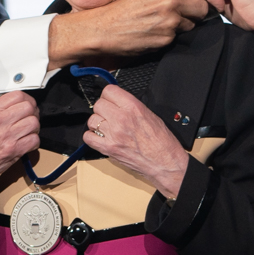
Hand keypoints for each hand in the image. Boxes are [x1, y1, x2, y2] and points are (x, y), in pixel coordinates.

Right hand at [0, 92, 39, 220]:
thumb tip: (15, 105)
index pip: (17, 95)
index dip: (27, 99)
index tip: (27, 104)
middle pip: (28, 107)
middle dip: (33, 112)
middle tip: (30, 118)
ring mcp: (8, 135)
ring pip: (34, 123)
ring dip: (34, 127)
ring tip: (28, 131)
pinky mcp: (15, 149)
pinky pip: (34, 140)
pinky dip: (34, 141)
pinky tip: (27, 143)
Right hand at [47, 0, 209, 66]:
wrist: (103, 29)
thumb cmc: (122, 10)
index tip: (192, 0)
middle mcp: (170, 0)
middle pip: (203, 6)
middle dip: (196, 12)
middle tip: (184, 14)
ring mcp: (170, 21)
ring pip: (193, 23)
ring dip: (184, 25)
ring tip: (164, 24)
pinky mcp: (166, 38)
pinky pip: (179, 37)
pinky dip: (171, 36)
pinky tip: (156, 33)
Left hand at [85, 85, 189, 199]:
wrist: (165, 163)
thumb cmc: (162, 142)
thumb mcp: (151, 115)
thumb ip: (132, 107)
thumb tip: (118, 102)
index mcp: (134, 107)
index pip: (109, 91)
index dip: (109, 95)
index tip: (111, 100)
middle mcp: (121, 119)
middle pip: (98, 105)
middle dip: (103, 108)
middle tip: (110, 115)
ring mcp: (113, 134)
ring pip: (92, 120)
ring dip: (97, 123)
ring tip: (107, 128)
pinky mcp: (108, 148)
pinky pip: (88, 138)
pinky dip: (92, 137)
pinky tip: (100, 137)